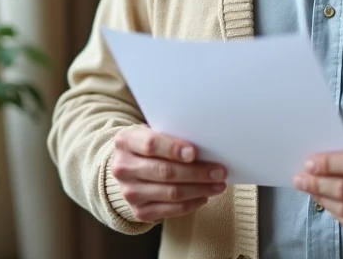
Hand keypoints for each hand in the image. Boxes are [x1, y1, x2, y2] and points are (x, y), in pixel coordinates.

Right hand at [109, 125, 227, 222]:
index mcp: (125, 141)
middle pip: (165, 172)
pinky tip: (204, 196)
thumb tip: (205, 145)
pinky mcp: (138, 211)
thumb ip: (172, 135)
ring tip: (218, 184)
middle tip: (219, 171)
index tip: (195, 152)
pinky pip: (170, 210)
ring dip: (199, 189)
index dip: (174, 149)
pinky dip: (191, 203)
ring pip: (171, 193)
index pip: (151, 145)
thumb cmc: (148, 145)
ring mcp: (129, 192)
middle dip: (197, 172)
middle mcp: (123, 168)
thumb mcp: (152, 131)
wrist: (127, 167)